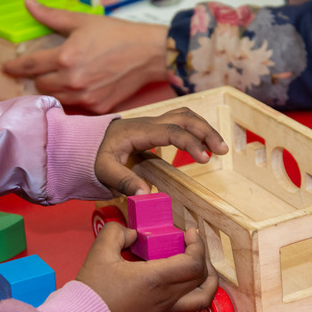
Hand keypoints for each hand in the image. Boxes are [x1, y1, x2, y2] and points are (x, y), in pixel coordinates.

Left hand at [2, 0, 168, 113]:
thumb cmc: (117, 34)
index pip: (30, 66)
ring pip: (56, 98)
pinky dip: (73, 97)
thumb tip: (28, 3)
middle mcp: (72, 80)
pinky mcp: (98, 107)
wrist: (149, 54)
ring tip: (60, 79)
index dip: (15, 68)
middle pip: (40, 86)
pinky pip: (76, 106)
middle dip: (37, 78)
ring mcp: (85, 97)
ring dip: (53, 89)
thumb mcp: (82, 20)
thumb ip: (51, 16)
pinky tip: (80, 87)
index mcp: (65, 57)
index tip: (7, 68)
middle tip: (42, 71)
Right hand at [77, 222, 216, 311]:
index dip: (198, 245)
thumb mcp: (100, 252)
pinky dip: (197, 292)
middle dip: (202, 256)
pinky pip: (190, 306)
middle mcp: (166, 296)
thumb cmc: (92, 291)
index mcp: (156, 279)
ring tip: (199, 265)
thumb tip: (132, 232)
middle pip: (202, 278)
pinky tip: (185, 281)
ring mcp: (165, 309)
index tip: (190, 233)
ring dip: (208, 279)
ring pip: (203, 297)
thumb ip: (117, 233)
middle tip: (191, 243)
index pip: (194, 263)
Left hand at [95, 108, 227, 195]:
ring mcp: (154, 123)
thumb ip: (124, 182)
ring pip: (185, 115)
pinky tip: (205, 145)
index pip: (171, 131)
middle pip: (184, 117)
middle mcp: (149, 123)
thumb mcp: (104, 172)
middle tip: (222, 150)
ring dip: (204, 128)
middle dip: (206, 131)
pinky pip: (181, 122)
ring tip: (219, 148)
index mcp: (139, 132)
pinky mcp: (157, 128)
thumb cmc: (96, 157)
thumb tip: (146, 196)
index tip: (205, 159)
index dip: (190, 143)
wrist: (89, 142)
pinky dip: (197, 129)